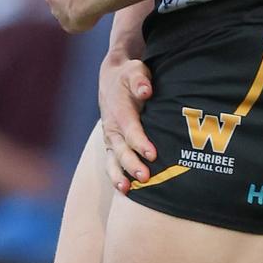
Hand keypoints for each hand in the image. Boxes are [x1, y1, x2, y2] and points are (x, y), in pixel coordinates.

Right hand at [99, 50, 155, 192]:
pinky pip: (112, 163)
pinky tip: (126, 190)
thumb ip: (140, 81)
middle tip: (146, 177)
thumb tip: (145, 91)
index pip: (130, 129)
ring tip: (128, 190)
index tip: (153, 154)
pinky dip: (116, 176)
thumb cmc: (129, 76)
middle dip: (132, 164)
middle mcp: (112, 127)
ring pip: (113, 160)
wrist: (111, 80)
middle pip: (121, 149)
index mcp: (119, 110)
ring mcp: (110, 138)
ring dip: (120, 175)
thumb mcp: (135, 71)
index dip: (141, 142)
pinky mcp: (111, 145)